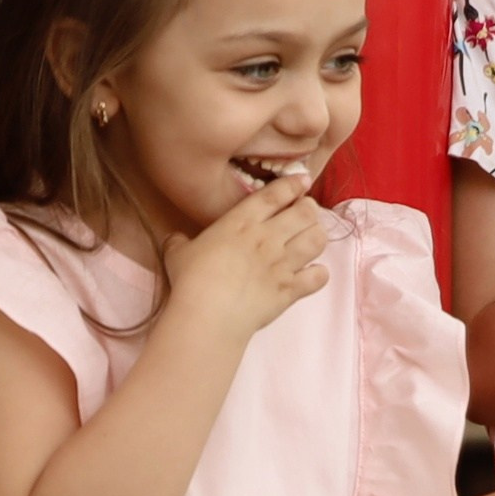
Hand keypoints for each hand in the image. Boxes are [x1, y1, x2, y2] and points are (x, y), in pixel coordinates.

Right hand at [161, 173, 328, 342]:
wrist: (209, 314)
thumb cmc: (191, 281)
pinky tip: (313, 274)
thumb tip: (175, 239)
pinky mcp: (290, 289)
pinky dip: (319, 274)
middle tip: (306, 212)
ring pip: (317, 239)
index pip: (276, 194)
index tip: (302, 181)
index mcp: (241, 222)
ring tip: (312, 239)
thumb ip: (179, 242)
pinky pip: (318, 277)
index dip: (293, 184)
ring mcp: (282, 263)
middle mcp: (268, 237)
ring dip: (317, 237)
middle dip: (310, 208)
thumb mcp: (178, 254)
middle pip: (305, 212)